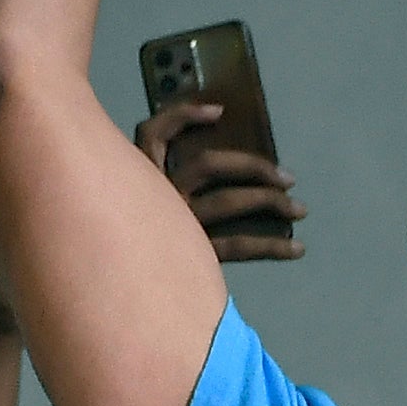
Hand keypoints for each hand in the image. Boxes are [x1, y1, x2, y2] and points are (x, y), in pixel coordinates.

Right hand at [135, 99, 301, 262]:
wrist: (108, 293)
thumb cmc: (122, 242)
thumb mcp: (125, 201)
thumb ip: (151, 179)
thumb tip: (208, 156)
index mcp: (135, 178)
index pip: (154, 132)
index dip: (185, 116)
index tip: (219, 112)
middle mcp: (155, 198)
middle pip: (208, 166)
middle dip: (252, 167)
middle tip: (287, 179)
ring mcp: (174, 228)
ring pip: (228, 202)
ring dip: (269, 202)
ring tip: (298, 210)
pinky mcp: (191, 257)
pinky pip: (236, 247)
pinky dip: (269, 247)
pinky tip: (294, 249)